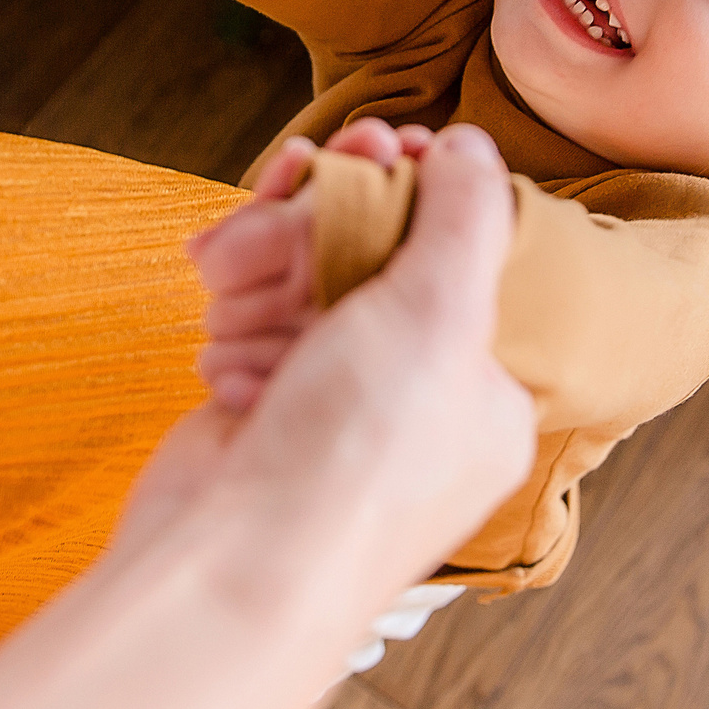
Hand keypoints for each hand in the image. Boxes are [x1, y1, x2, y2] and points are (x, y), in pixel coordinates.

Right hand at [114, 126, 532, 596]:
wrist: (230, 564)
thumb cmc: (353, 459)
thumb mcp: (439, 312)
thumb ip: (463, 217)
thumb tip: (469, 147)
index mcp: (486, 394)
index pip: (466, 263)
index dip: (422, 194)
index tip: (389, 144)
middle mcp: (416, 403)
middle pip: (378, 263)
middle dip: (329, 215)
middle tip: (305, 168)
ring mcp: (335, 410)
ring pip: (304, 287)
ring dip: (267, 259)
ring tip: (233, 258)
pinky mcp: (264, 414)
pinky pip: (252, 329)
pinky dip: (233, 317)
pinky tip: (222, 319)